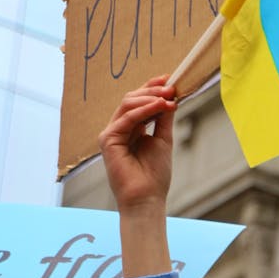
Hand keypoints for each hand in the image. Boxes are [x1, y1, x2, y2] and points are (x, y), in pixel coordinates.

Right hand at [99, 76, 175, 211]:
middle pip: (132, 99)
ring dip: (149, 97)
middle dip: (152, 90)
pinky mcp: (107, 140)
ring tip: (168, 97)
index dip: (152, 88)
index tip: (170, 79)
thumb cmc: (155, 175)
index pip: (139, 101)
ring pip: (127, 104)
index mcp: (132, 129)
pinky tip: (159, 106)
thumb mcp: (163, 139)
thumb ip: (163, 118)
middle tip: (171, 88)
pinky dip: (143, 110)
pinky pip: (126, 118)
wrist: (147, 198)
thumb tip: (170, 96)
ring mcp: (112, 133)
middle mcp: (119, 129)